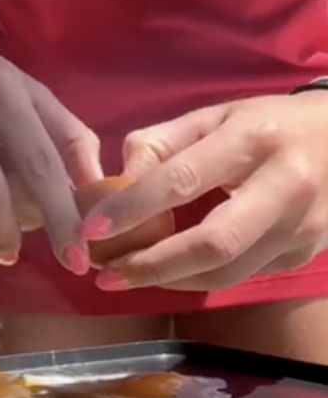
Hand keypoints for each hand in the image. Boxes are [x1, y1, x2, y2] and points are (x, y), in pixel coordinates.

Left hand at [81, 93, 327, 291]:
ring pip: (227, 273)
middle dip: (152, 265)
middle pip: (213, 244)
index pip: (184, 179)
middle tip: (105, 272)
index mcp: (254, 140)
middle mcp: (284, 187)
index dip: (134, 207)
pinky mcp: (305, 256)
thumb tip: (117, 182)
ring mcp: (301, 228)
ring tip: (124, 276)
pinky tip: (167, 272)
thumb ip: (162, 144)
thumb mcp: (217, 115)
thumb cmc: (270, 125)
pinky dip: (197, 279)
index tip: (92, 227)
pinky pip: (242, 277)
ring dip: (169, 281)